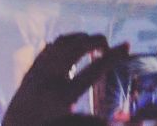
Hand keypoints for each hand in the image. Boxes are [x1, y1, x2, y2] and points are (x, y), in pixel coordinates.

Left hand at [4, 33, 127, 125]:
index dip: (113, 57)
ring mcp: (37, 73)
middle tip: (108, 45)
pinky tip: (71, 49)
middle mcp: (49, 79)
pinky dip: (63, 44)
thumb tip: (113, 121)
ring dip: (79, 39)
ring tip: (92, 44)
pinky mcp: (29, 72)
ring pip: (61, 44)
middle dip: (95, 40)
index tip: (126, 46)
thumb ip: (89, 120)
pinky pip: (48, 49)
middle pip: (76, 48)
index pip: (93, 70)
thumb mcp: (70, 123)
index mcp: (62, 95)